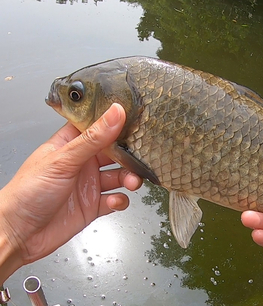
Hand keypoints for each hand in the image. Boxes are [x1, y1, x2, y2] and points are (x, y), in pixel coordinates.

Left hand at [0, 103, 141, 282]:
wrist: (19, 233)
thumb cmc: (27, 192)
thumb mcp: (63, 160)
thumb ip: (93, 138)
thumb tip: (115, 113)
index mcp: (70, 145)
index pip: (98, 127)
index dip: (117, 123)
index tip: (137, 120)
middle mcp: (82, 163)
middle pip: (115, 153)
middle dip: (130, 156)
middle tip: (140, 158)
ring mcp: (88, 184)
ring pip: (119, 176)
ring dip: (129, 178)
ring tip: (131, 183)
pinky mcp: (93, 205)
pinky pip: (115, 200)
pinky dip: (120, 201)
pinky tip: (115, 201)